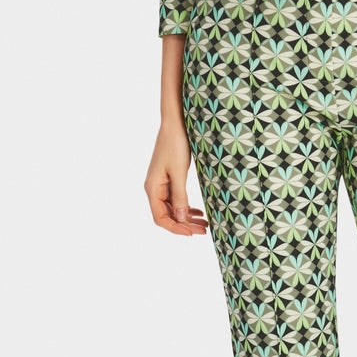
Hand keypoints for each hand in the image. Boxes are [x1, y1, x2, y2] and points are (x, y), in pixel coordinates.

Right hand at [144, 120, 207, 235]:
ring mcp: (161, 185)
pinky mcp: (168, 179)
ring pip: (173, 209)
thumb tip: (181, 219)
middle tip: (204, 231)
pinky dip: (186, 207)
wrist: (174, 124)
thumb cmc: (175, 144)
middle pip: (168, 216)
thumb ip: (180, 196)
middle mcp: (154, 189)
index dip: (176, 228)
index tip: (193, 233)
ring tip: (204, 224)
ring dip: (187, 218)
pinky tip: (198, 212)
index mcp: (152, 188)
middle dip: (185, 225)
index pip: (161, 218)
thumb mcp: (179, 172)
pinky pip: (175, 200)